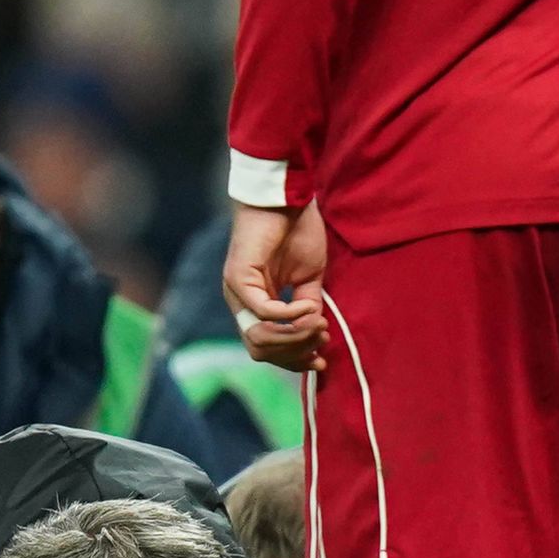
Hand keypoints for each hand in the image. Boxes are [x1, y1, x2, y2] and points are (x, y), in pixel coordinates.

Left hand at [223, 202, 329, 371]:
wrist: (285, 197)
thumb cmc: (296, 230)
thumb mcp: (308, 278)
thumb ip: (308, 305)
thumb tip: (317, 334)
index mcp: (254, 306)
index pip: (266, 349)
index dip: (293, 360)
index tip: (321, 359)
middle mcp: (240, 303)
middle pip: (260, 351)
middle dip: (295, 352)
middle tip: (322, 338)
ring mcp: (236, 291)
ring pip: (259, 337)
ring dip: (294, 336)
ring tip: (318, 321)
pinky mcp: (238, 278)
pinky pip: (262, 311)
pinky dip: (288, 314)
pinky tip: (308, 304)